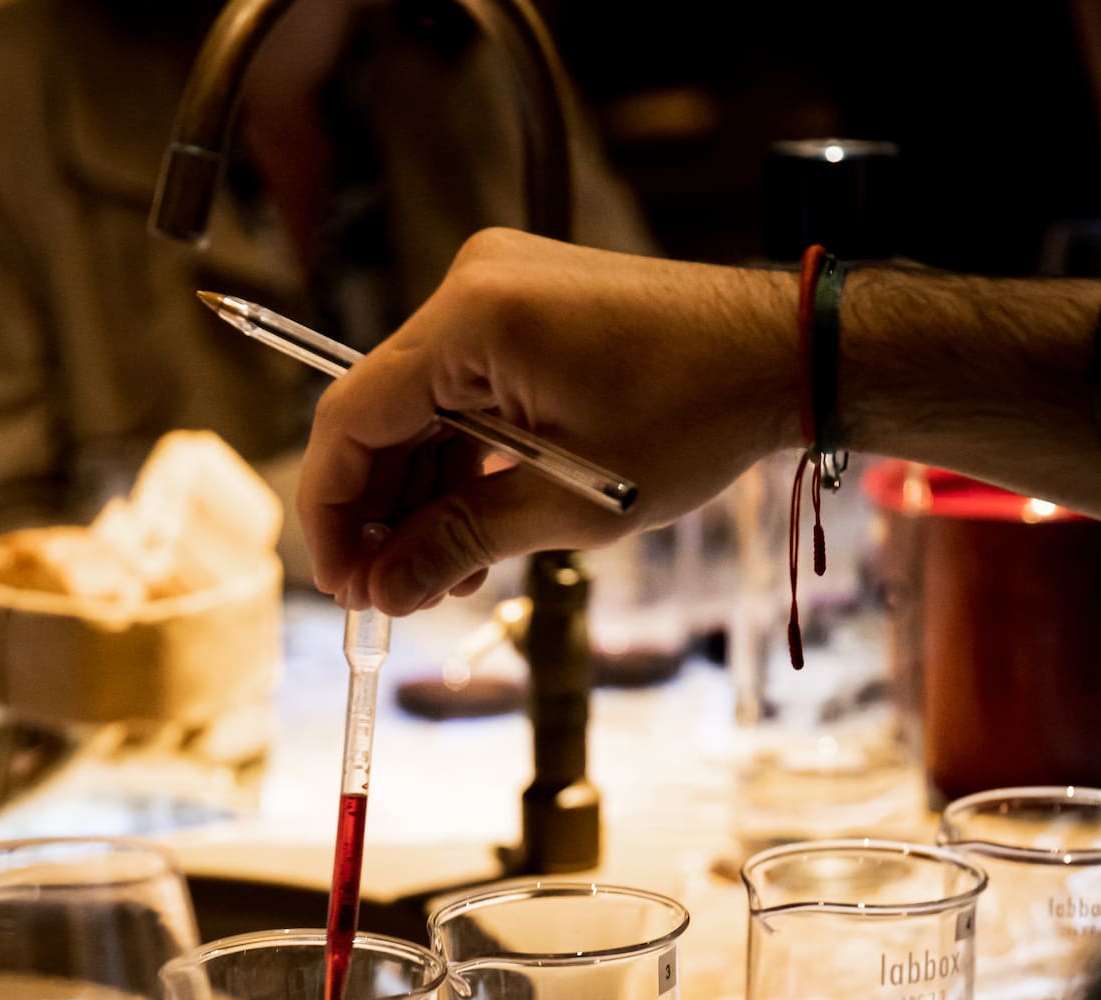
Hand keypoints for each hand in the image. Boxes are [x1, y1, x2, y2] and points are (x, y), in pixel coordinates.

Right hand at [299, 231, 798, 613]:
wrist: (781, 355)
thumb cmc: (693, 416)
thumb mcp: (566, 503)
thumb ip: (458, 544)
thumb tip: (384, 593)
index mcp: (470, 321)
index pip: (350, 418)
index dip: (332, 510)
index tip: (341, 584)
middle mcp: (469, 289)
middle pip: (378, 416)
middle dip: (377, 514)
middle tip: (386, 597)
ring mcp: (495, 295)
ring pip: (418, 414)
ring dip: (419, 499)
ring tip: (437, 582)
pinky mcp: (522, 313)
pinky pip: (461, 396)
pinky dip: (458, 466)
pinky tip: (470, 537)